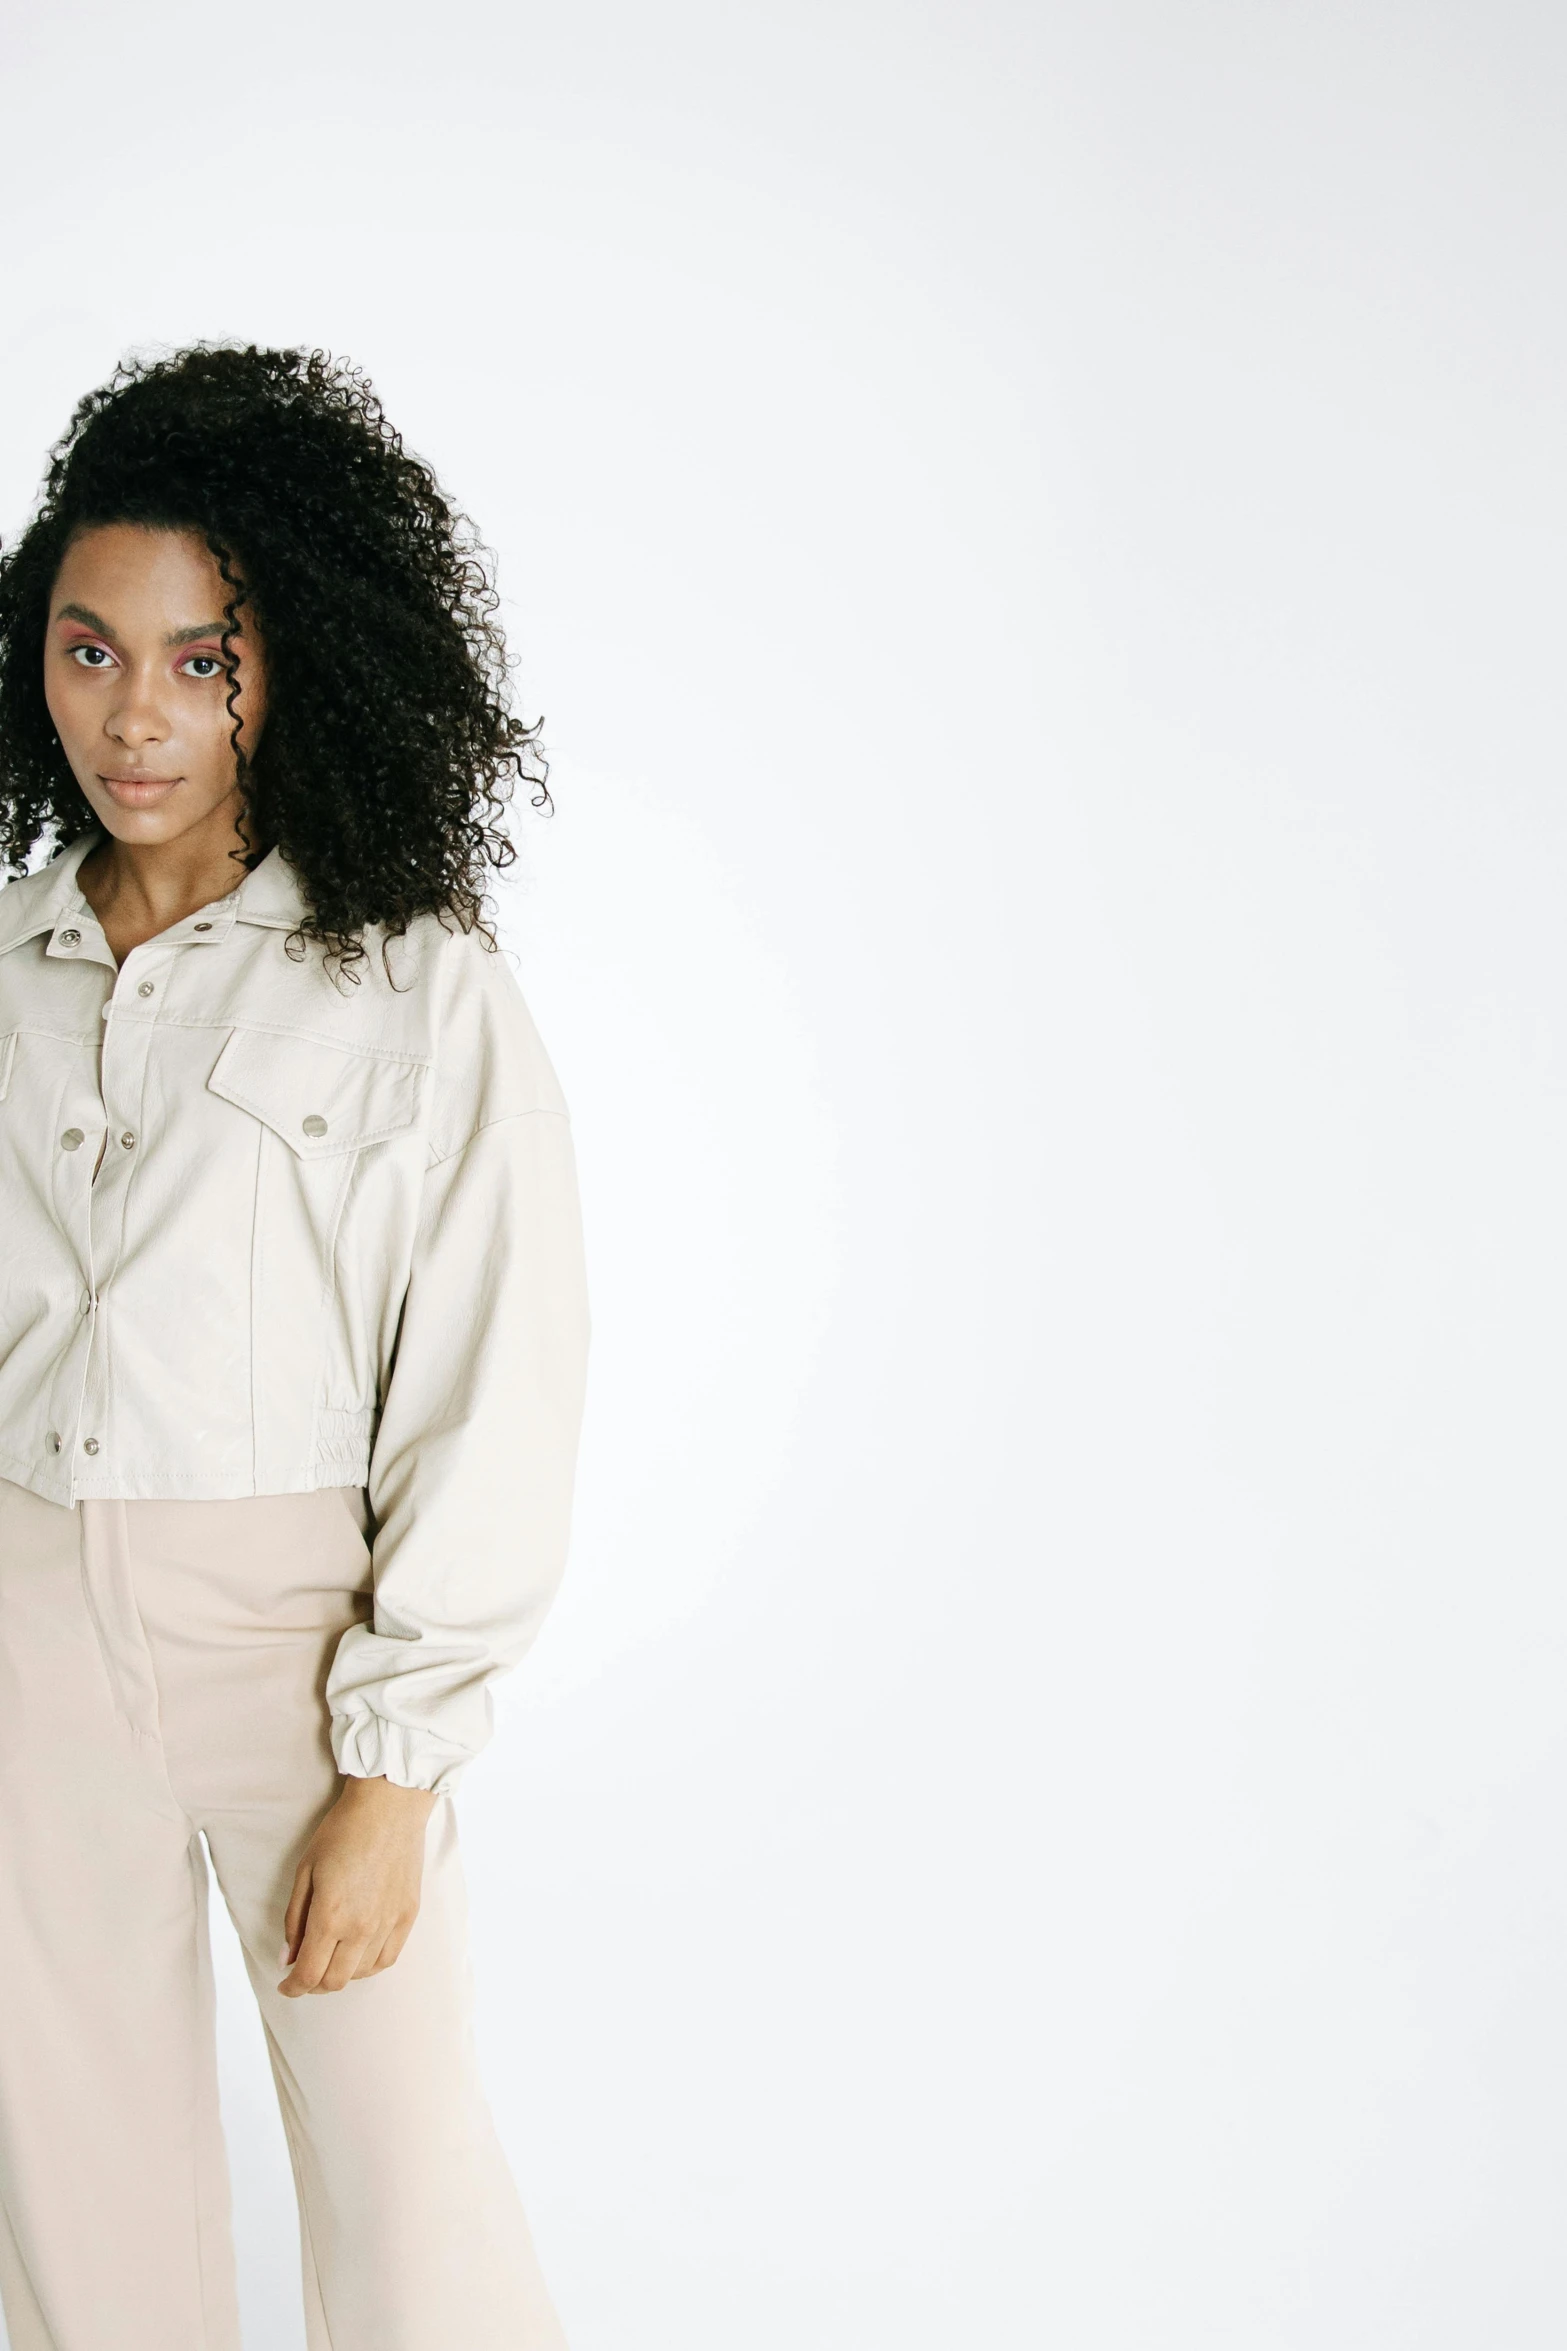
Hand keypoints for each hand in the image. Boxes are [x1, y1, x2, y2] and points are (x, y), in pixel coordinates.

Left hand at [278, 1775, 438, 1996]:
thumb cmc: (342, 1831)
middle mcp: (361, 1927)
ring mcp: (388, 1923)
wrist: (389, 1806)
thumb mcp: (306, 1870)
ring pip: (361, 1973)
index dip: (293, 1987)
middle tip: (304, 1971)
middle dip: (314, 1984)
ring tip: (331, 1959)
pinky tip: (359, 1956)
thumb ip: (294, 1918)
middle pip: (334, 1981)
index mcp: (330, 1915)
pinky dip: (369, 1966)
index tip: (285, 1986)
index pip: (309, 1973)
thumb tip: (287, 1958)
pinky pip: (388, 1959)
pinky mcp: (407, 1915)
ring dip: (341, 1975)